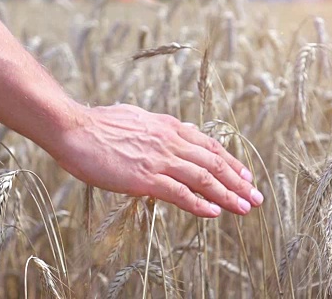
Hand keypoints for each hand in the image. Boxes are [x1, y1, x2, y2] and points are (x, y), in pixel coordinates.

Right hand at [51, 103, 263, 216]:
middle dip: (238, 181)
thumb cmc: (100, 125)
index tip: (246, 175)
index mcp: (169, 127)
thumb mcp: (137, 118)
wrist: (74, 130)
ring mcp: (159, 159)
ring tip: (244, 208)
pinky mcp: (145, 178)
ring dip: (227, 195)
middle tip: (256, 196)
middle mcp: (170, 141)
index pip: (209, 145)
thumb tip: (174, 131)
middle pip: (213, 162)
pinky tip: (213, 213)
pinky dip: (199, 204)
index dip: (231, 161)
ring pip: (203, 178)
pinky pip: (180, 193)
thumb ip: (159, 128)